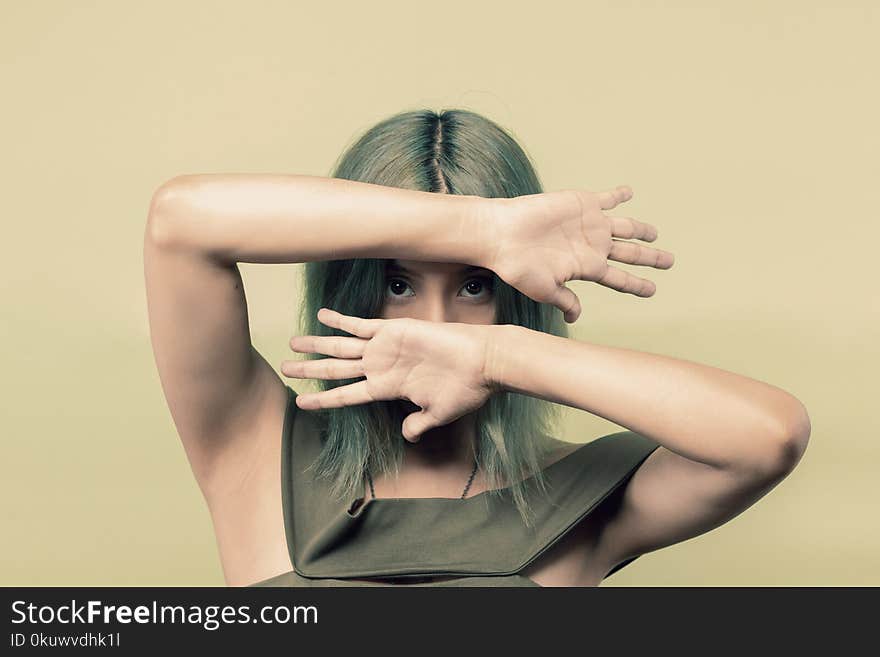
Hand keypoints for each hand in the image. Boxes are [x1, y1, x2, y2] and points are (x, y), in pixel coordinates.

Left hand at [280, 308, 496, 441]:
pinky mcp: (394, 329)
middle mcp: (381, 368)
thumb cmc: (465, 389)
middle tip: (284, 367)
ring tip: (292, 343)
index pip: (347, 395)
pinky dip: (341, 320)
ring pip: (341, 347)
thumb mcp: (439, 414)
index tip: (300, 402)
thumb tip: (406, 436)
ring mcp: (385, 348)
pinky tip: (322, 316)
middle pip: (335, 369)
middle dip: (309, 368)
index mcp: (388, 389)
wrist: (483, 360)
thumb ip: (419, 424)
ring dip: (316, 344)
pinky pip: (361, 324)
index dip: (323, 399)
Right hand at [481, 185, 674, 322]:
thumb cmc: (518, 266)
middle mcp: (591, 245)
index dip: (637, 285)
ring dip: (642, 229)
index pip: (619, 279)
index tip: (653, 291)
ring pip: (625, 227)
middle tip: (669, 262)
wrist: (502, 234)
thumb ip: (565, 300)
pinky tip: (629, 193)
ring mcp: (589, 224)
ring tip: (655, 233)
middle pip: (630, 253)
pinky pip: (607, 198)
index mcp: (586, 267)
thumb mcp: (545, 290)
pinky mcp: (582, 203)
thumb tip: (576, 317)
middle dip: (650, 257)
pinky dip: (619, 195)